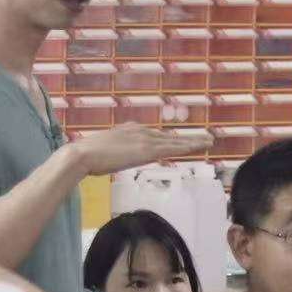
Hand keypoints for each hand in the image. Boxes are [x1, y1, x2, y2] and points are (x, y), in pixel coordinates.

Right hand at [67, 125, 212, 177]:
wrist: (81, 155)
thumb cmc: (84, 157)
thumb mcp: (100, 153)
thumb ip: (108, 154)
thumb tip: (102, 162)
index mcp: (128, 130)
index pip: (154, 135)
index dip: (169, 139)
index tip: (180, 141)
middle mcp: (139, 131)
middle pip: (168, 136)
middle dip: (187, 138)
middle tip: (205, 139)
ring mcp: (144, 139)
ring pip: (175, 141)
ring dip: (194, 141)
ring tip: (210, 142)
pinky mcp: (148, 150)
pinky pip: (174, 148)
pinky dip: (189, 146)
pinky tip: (200, 147)